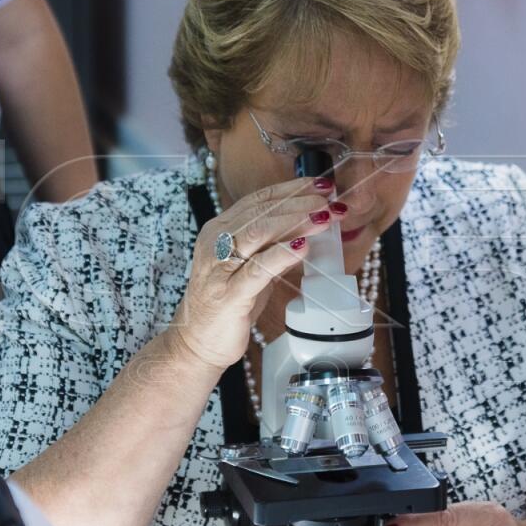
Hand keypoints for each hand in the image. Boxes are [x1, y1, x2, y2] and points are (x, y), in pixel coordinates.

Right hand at [168, 174, 339, 370]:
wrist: (196, 342)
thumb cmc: (226, 302)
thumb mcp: (250, 266)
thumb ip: (272, 246)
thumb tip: (308, 229)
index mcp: (219, 230)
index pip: (258, 199)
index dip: (291, 188)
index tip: (321, 183)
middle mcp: (215, 242)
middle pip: (260, 211)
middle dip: (299, 202)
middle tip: (329, 199)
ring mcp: (219, 268)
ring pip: (258, 233)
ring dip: (295, 221)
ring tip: (323, 217)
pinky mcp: (228, 295)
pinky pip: (258, 269)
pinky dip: (282, 254)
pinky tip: (304, 245)